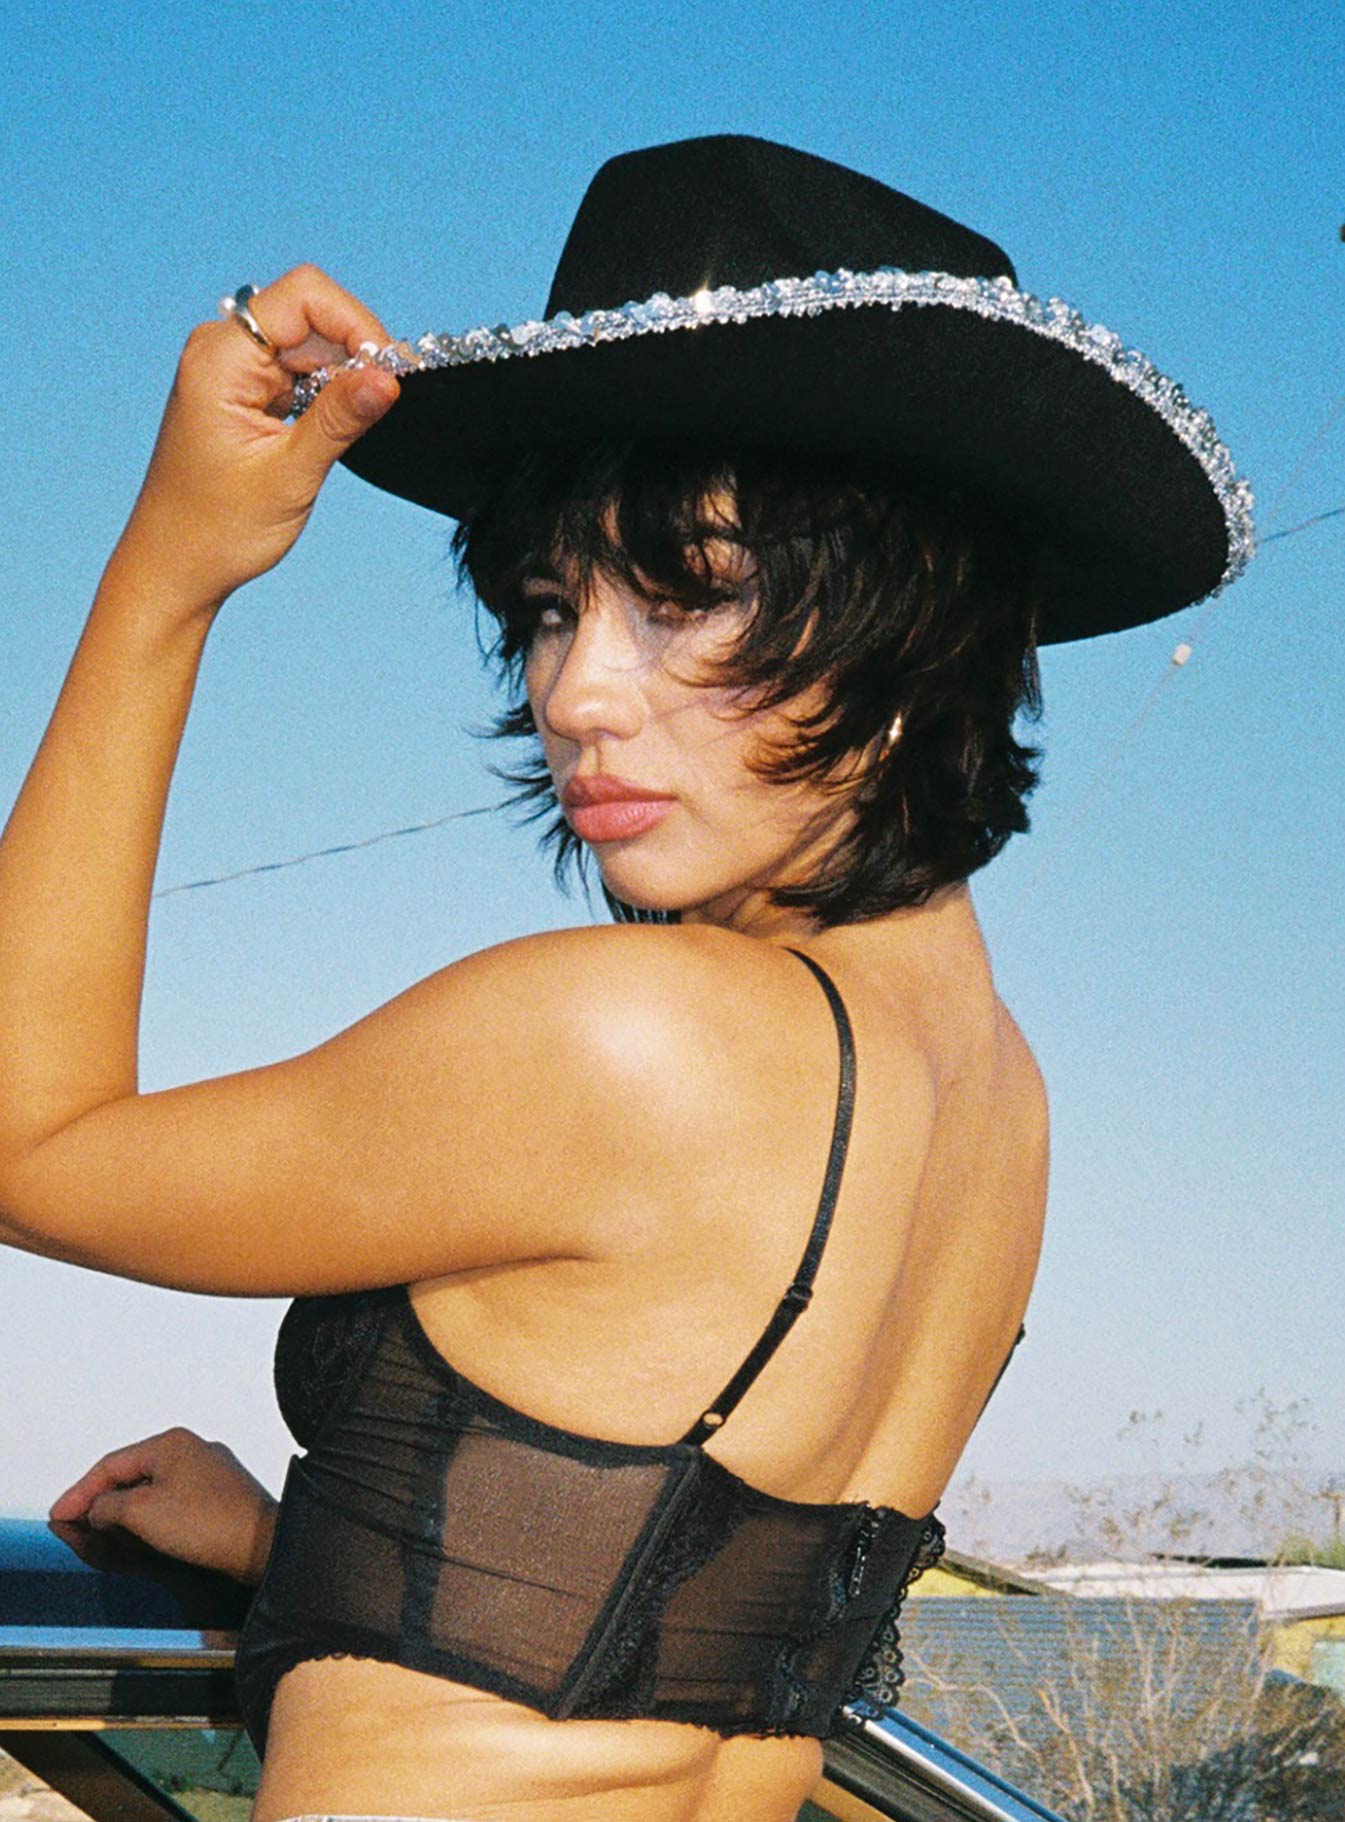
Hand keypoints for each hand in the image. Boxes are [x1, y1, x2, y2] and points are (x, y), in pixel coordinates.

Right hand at [49, 1427, 278, 1584]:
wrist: (263, 1544)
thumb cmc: (210, 1524)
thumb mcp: (141, 1514)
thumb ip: (108, 1506)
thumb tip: (98, 1508)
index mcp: (171, 1444)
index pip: (111, 1464)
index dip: (80, 1492)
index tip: (60, 1514)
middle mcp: (192, 1451)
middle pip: (131, 1475)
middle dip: (101, 1503)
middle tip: (76, 1525)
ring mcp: (208, 1473)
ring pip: (152, 1491)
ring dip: (125, 1514)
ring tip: (103, 1535)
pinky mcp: (219, 1498)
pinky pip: (173, 1504)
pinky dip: (151, 1519)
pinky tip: (141, 1537)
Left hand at [113, 265, 400, 614]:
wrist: (175, 566)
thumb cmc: (218, 529)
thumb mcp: (290, 474)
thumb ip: (340, 419)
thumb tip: (390, 376)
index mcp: (220, 358)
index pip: (304, 296)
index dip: (355, 323)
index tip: (388, 373)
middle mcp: (221, 350)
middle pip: (310, 314)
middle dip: (354, 352)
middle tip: (383, 404)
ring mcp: (231, 369)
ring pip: (309, 343)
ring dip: (341, 378)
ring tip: (349, 430)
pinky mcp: (243, 391)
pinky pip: (297, 370)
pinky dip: (325, 394)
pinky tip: (328, 432)